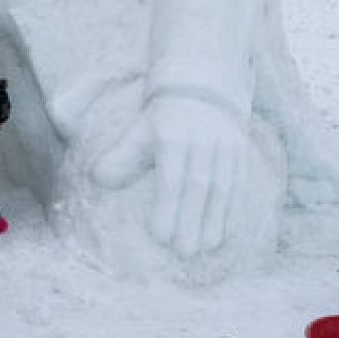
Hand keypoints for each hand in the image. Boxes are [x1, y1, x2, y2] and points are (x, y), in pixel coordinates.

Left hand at [93, 94, 246, 257]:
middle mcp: (201, 140)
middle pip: (198, 186)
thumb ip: (121, 156)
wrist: (199, 86)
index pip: (171, 177)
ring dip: (213, 220)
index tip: (159, 236)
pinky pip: (238, 183)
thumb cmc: (161, 117)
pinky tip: (224, 231)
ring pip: (221, 188)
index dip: (167, 207)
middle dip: (190, 221)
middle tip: (182, 252)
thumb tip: (98, 180)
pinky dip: (231, 209)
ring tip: (204, 247)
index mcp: (172, 135)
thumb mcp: (138, 131)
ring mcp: (225, 145)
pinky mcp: (239, 151)